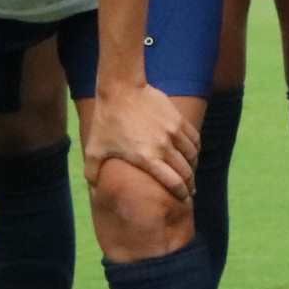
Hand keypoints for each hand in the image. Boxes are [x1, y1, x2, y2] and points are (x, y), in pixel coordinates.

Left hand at [86, 80, 199, 200]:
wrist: (122, 89)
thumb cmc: (106, 120)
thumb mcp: (95, 149)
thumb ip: (93, 173)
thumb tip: (94, 193)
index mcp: (146, 158)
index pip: (173, 182)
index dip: (181, 193)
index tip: (184, 199)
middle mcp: (163, 147)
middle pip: (186, 171)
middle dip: (190, 185)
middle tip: (190, 191)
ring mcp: (173, 131)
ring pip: (192, 155)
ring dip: (193, 166)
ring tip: (190, 172)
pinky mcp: (178, 119)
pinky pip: (194, 139)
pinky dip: (195, 149)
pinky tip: (191, 153)